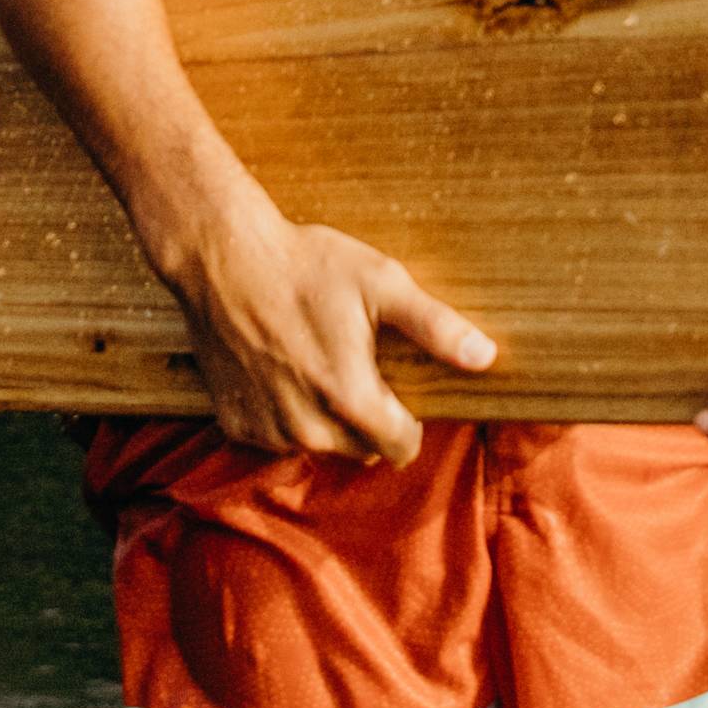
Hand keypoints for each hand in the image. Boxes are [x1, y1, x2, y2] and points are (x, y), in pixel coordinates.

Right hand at [162, 208, 497, 460]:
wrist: (222, 257)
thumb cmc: (307, 265)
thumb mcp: (381, 284)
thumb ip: (435, 327)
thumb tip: (485, 357)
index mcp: (349, 399)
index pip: (400, 449)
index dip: (407, 420)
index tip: (395, 385)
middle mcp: (307, 429)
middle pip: (361, 450)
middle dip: (367, 418)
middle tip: (353, 361)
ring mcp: (267, 430)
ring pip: (319, 444)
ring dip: (325, 417)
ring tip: (314, 357)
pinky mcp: (234, 424)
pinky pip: (277, 436)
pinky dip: (284, 412)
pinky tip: (280, 366)